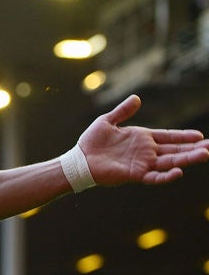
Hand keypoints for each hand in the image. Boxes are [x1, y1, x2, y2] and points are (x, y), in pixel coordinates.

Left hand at [79, 95, 208, 185]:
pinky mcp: (134, 174)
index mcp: (142, 138)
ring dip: (187, 159)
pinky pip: (154, 176)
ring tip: (205, 155)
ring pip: (169, 162)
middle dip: (193, 149)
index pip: (168, 137)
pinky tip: (179, 172)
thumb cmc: (91, 141)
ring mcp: (141, 163)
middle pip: (174, 150)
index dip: (183, 137)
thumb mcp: (107, 121)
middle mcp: (145, 152)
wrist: (78, 159)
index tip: (200, 136)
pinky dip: (166, 175)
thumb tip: (137, 98)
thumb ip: (123, 111)